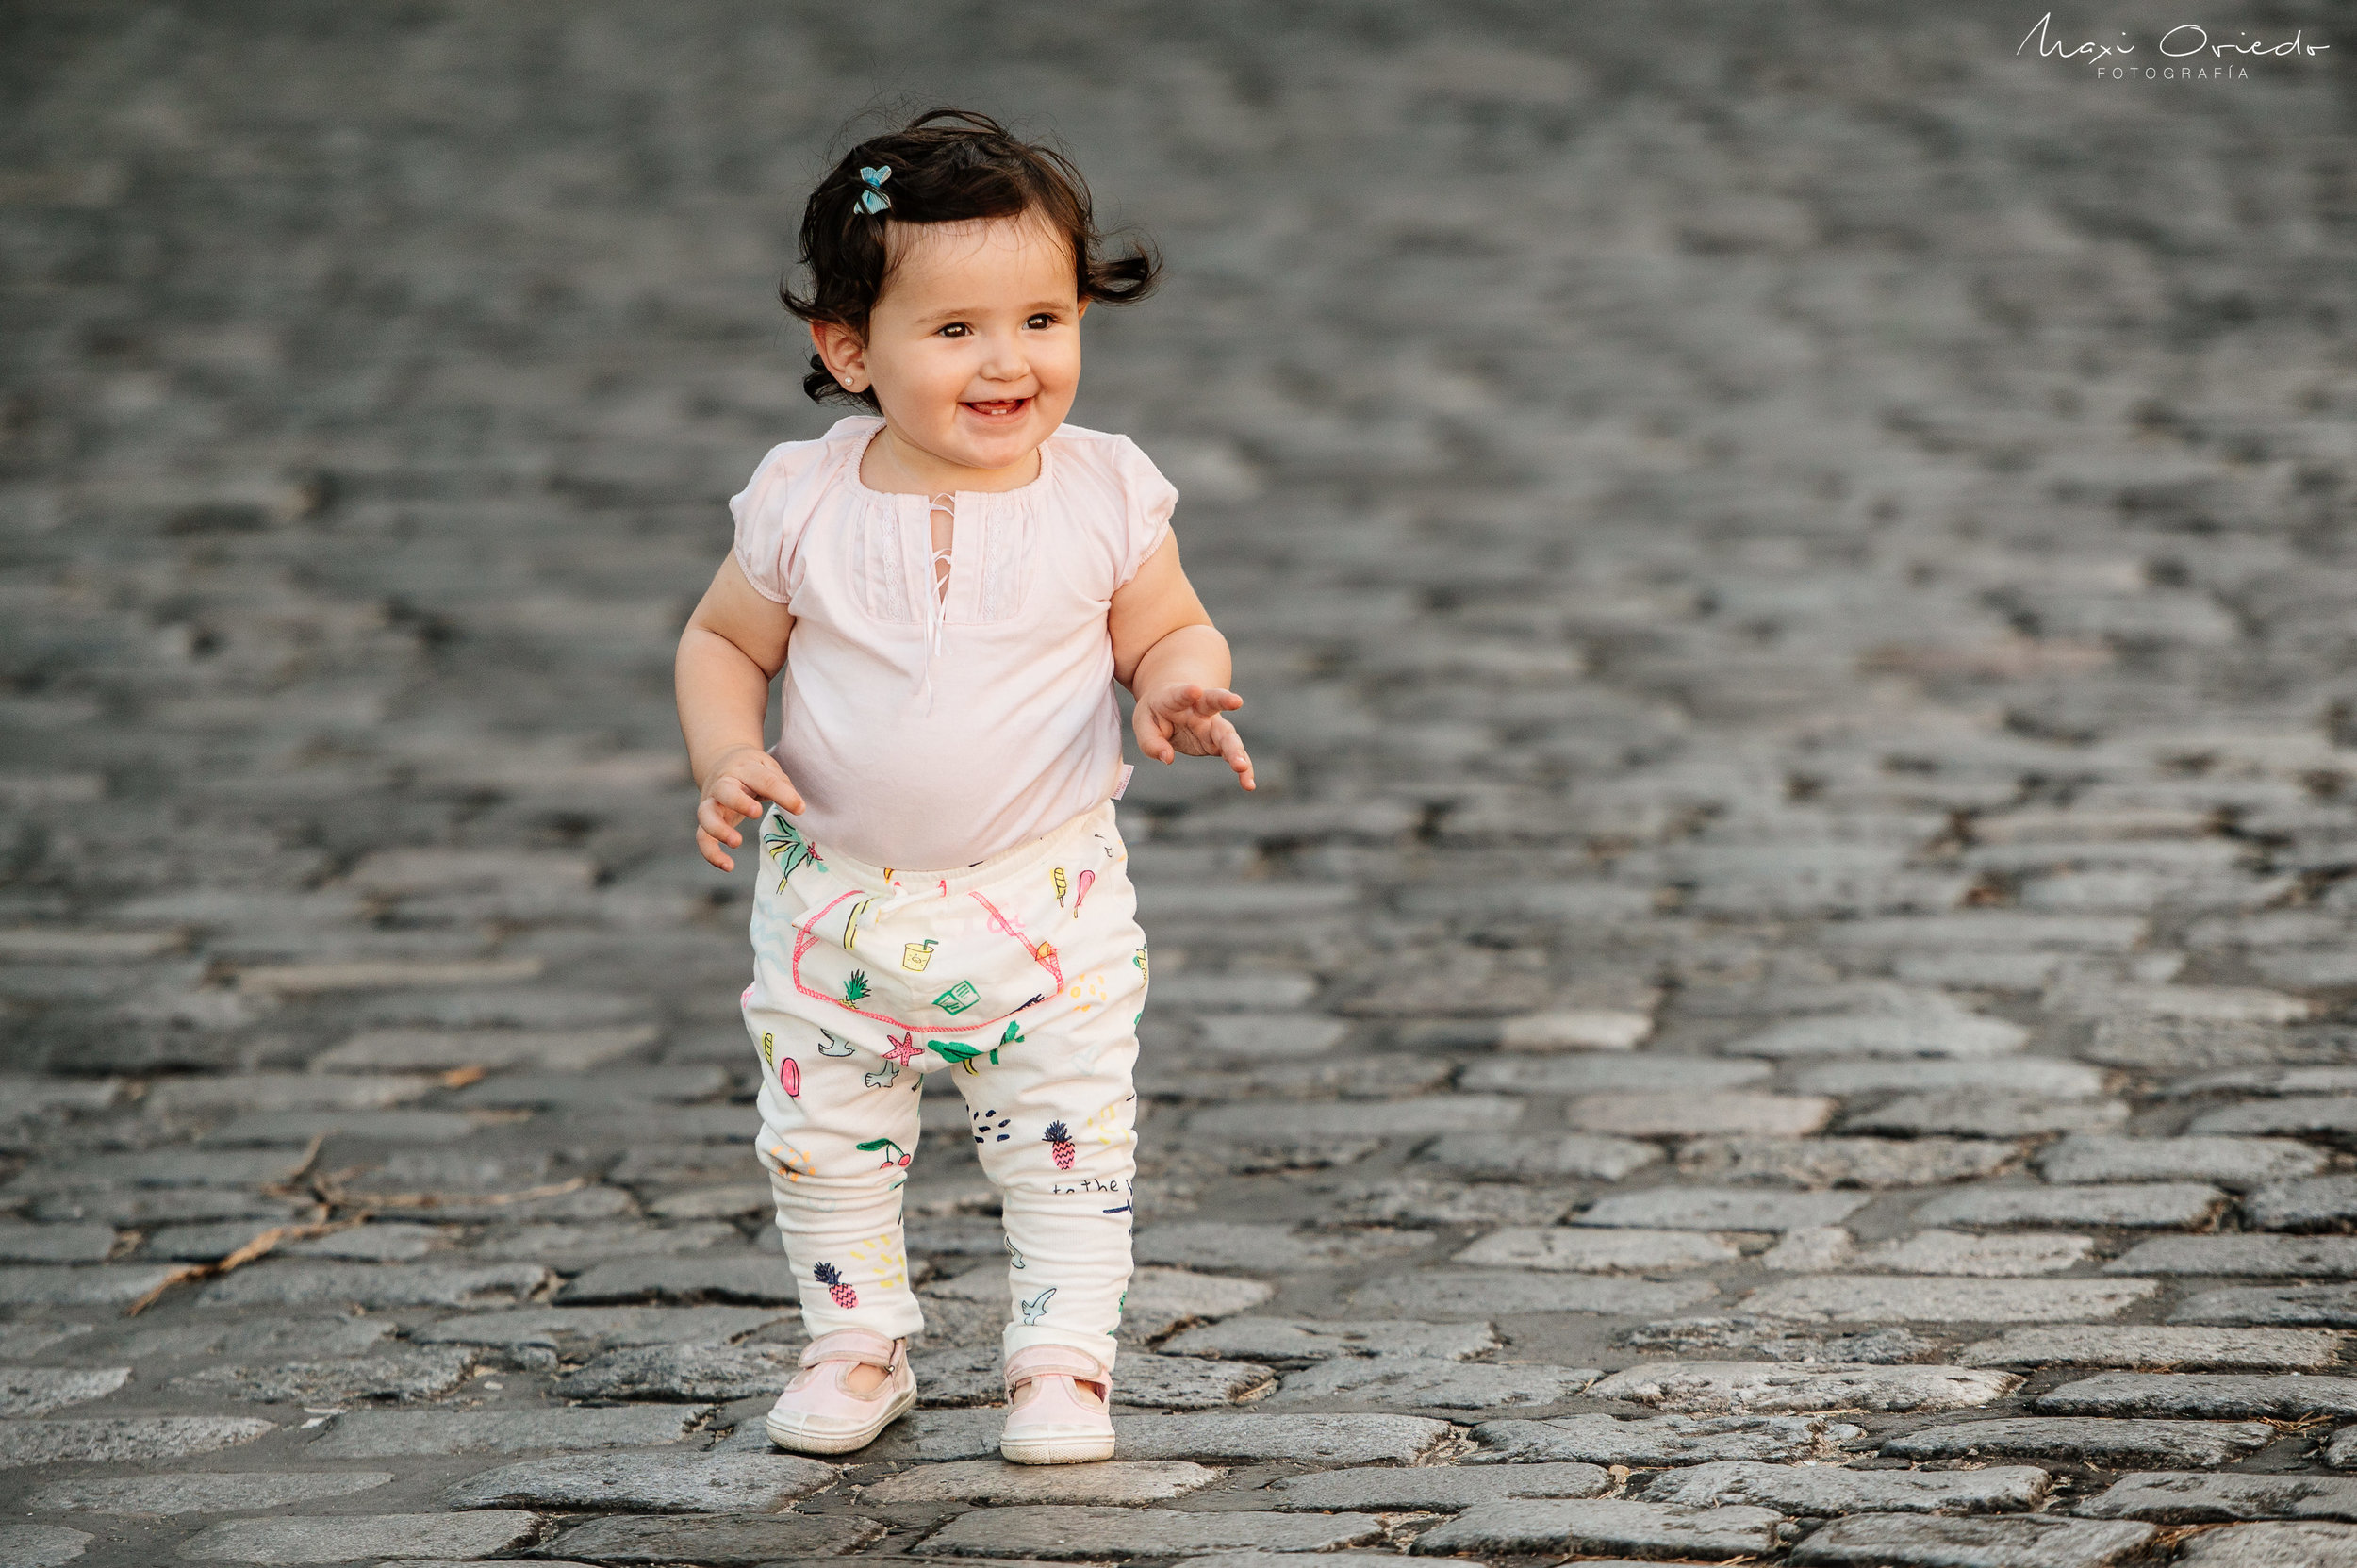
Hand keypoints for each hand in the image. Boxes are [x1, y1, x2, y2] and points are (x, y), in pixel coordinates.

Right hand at [696, 744, 806, 870]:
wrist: (720, 763)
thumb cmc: (752, 770)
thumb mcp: (769, 768)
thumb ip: (782, 785)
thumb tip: (798, 807)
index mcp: (744, 769)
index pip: (764, 780)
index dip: (782, 794)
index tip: (800, 809)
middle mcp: (723, 783)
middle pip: (724, 790)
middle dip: (739, 801)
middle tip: (757, 813)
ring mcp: (711, 802)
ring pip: (705, 814)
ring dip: (718, 829)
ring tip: (736, 842)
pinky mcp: (706, 821)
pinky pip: (702, 837)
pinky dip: (711, 853)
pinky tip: (728, 866)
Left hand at [1132, 683, 1254, 790]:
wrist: (1175, 705)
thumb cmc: (1157, 713)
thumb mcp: (1144, 723)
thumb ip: (1151, 742)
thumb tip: (1168, 759)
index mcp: (1177, 698)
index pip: (1181, 694)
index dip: (1187, 692)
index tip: (1195, 690)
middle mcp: (1200, 708)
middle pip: (1214, 701)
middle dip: (1225, 701)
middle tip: (1236, 701)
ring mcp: (1213, 725)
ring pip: (1228, 733)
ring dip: (1236, 749)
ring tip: (1241, 767)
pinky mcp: (1219, 743)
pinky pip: (1234, 755)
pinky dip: (1243, 768)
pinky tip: (1248, 784)